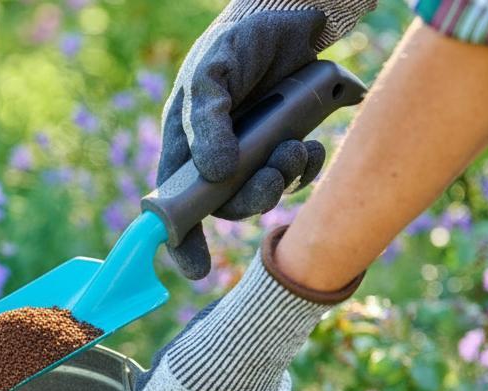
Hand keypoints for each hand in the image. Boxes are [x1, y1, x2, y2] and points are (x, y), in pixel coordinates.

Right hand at [160, 8, 329, 278]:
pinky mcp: (287, 145)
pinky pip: (296, 176)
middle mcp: (216, 157)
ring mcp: (253, 154)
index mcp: (186, 145)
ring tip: (295, 147)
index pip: (174, 205)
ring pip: (263, 193)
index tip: (195, 268)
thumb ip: (207, 121)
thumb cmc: (238, 41)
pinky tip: (312, 145)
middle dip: (252, 199)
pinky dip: (307, 168)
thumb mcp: (212, 72)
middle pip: (226, 206)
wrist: (289, 15)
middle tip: (273, 173)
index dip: (181, 241)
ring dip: (282, 180)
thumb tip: (214, 174)